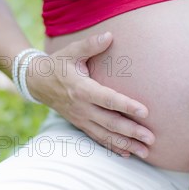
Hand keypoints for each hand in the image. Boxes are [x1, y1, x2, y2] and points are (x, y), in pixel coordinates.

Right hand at [27, 32, 154, 157]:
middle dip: (132, 132)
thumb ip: (91, 45)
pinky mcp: (80, 124)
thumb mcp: (71, 51)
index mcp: (82, 89)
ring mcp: (81, 119)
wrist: (37, 82)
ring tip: (145, 152)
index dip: (126, 106)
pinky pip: (98, 139)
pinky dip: (113, 147)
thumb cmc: (58, 64)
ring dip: (126, 144)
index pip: (108, 99)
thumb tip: (110, 35)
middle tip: (151, 138)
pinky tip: (128, 153)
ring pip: (106, 136)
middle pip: (110, 123)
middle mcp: (82, 108)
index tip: (145, 111)